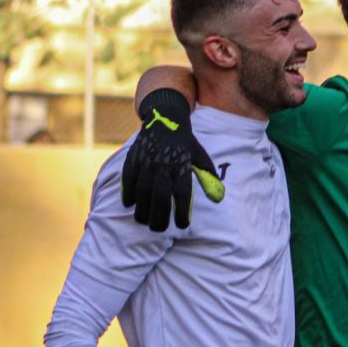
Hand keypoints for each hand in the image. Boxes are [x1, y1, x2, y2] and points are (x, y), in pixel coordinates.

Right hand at [121, 89, 223, 231]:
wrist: (165, 117)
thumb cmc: (185, 142)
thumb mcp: (199, 155)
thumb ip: (208, 176)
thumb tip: (219, 198)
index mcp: (181, 164)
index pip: (182, 193)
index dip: (181, 211)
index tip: (182, 225)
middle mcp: (163, 164)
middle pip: (160, 196)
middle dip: (159, 216)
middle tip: (158, 229)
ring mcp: (146, 161)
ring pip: (142, 190)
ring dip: (142, 209)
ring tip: (143, 221)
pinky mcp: (133, 158)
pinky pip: (128, 179)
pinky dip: (128, 193)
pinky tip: (130, 205)